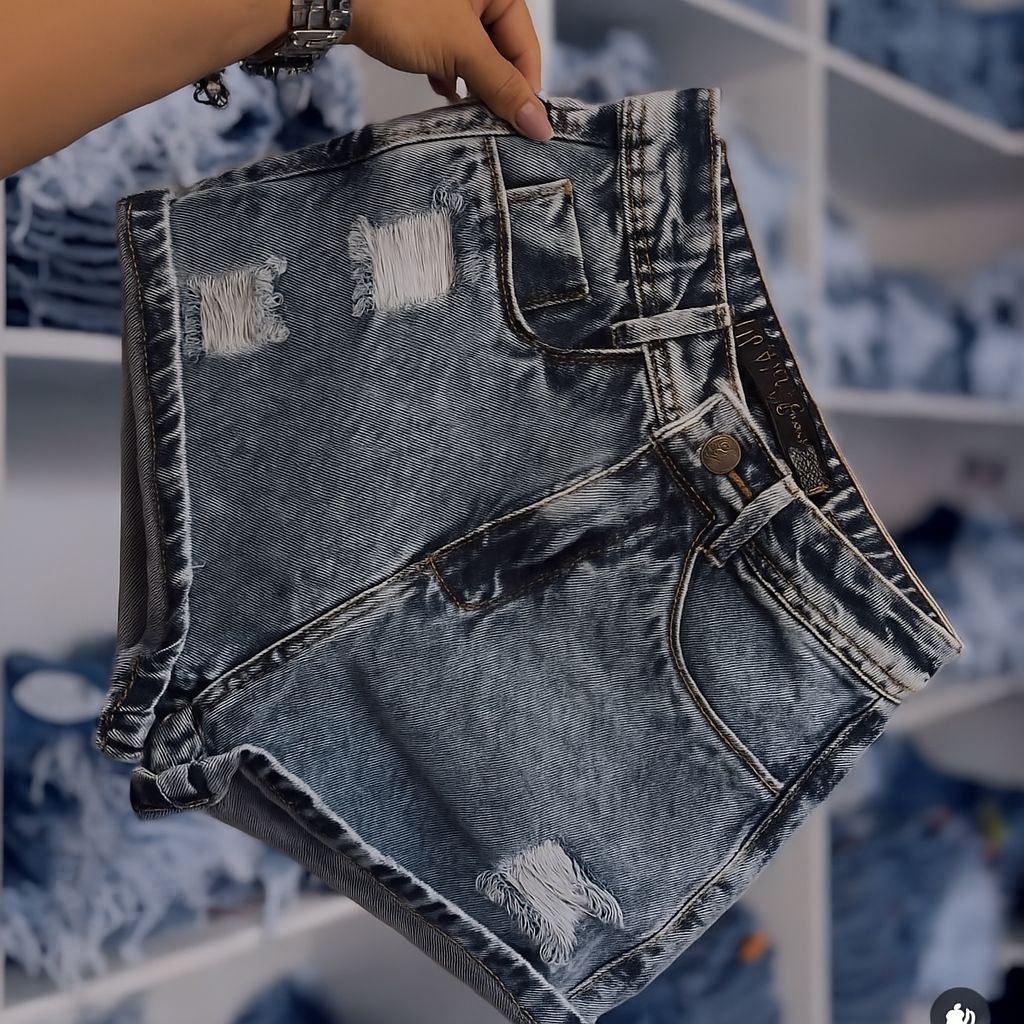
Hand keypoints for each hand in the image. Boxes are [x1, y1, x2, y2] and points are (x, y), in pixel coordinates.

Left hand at [343, 0, 553, 140]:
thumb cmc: (401, 8)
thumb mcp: (460, 50)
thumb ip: (502, 87)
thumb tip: (542, 127)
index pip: (527, 47)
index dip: (524, 91)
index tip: (521, 129)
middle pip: (502, 52)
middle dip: (494, 88)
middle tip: (490, 124)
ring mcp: (452, 4)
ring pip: (475, 54)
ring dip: (471, 84)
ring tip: (464, 111)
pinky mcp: (425, 16)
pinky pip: (450, 49)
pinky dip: (449, 71)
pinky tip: (441, 89)